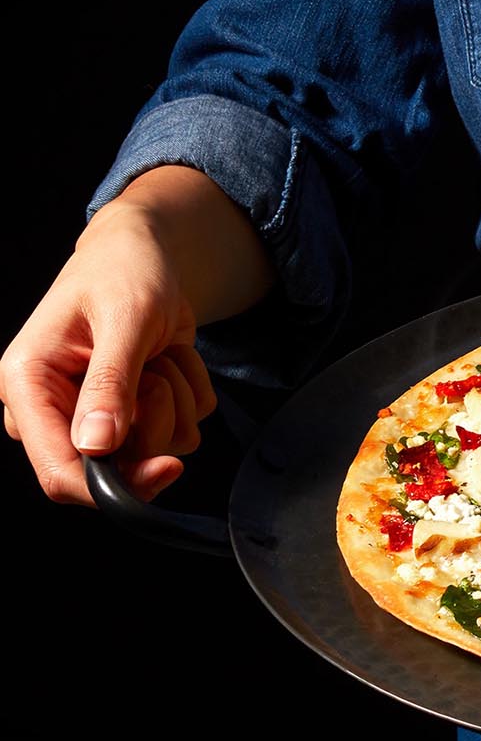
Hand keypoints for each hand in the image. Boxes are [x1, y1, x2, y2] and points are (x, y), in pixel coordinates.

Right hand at [1, 200, 217, 505]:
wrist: (149, 254)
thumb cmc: (124, 271)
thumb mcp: (124, 318)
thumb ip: (110, 382)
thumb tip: (97, 447)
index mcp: (29, 386)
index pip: (57, 471)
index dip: (111, 485)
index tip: (167, 467)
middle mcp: (55, 411)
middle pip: (113, 469)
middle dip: (154, 421)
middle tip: (156, 367)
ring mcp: (95, 415)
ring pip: (157, 449)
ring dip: (178, 398)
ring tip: (160, 353)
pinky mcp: (135, 411)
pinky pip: (185, 426)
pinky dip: (192, 390)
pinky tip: (171, 356)